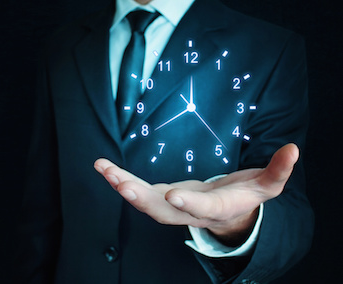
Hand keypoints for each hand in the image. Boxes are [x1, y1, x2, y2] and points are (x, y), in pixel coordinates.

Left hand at [94, 143, 298, 245]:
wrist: (227, 212)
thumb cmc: (247, 196)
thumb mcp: (268, 185)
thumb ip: (278, 171)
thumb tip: (293, 150)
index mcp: (217, 208)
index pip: (204, 209)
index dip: (191, 204)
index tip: (174, 195)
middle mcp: (190, 212)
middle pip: (164, 212)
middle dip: (143, 200)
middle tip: (124, 186)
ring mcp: (173, 206)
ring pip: (146, 202)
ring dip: (124, 186)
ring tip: (104, 170)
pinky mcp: (162, 196)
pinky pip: (139, 190)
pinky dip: (121, 180)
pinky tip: (104, 168)